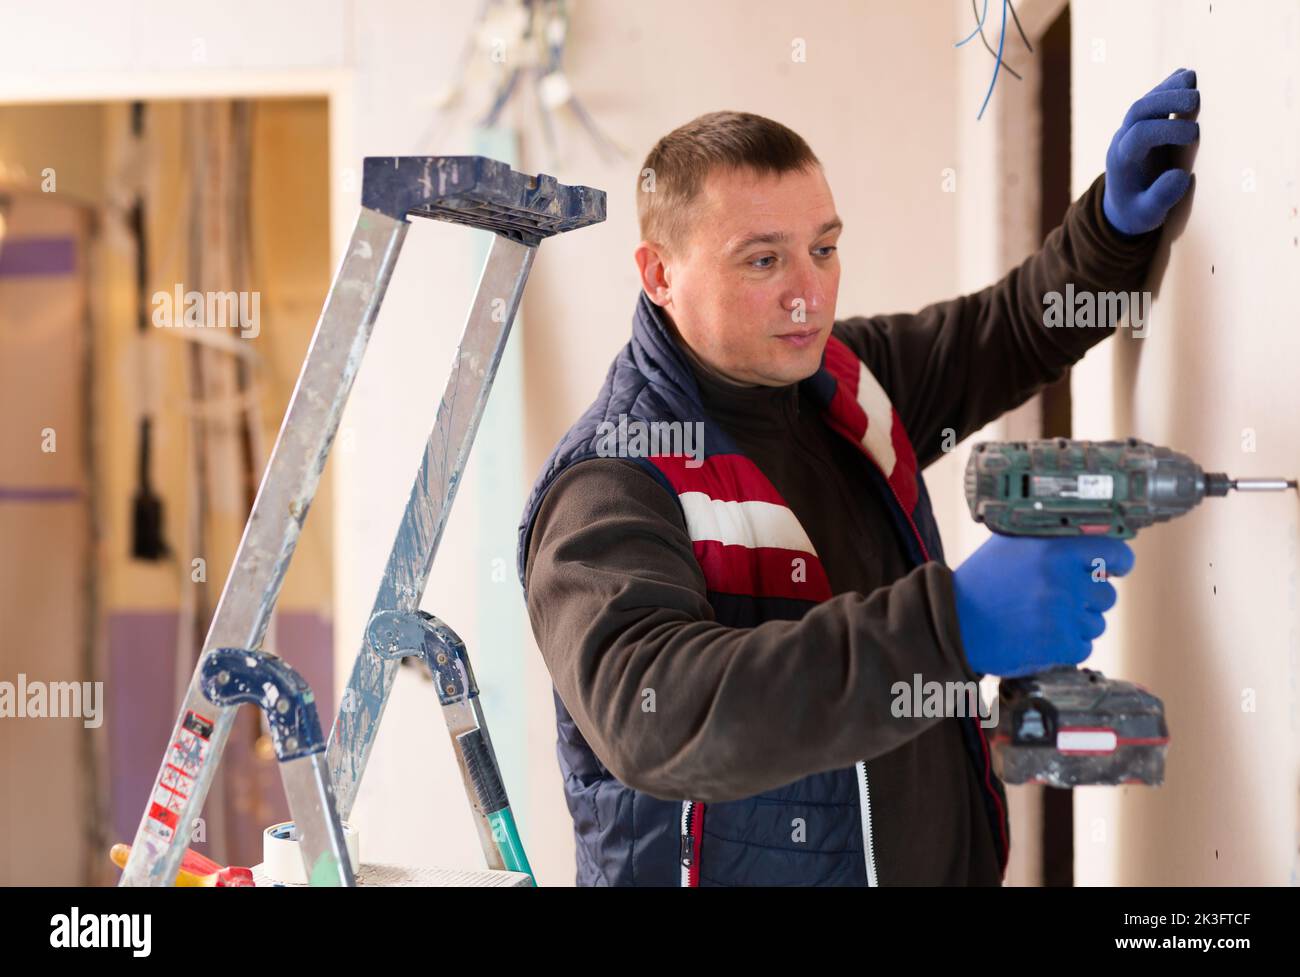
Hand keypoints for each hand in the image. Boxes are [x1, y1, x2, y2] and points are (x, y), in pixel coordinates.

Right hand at [952, 535, 1134, 677]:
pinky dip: (1064, 647)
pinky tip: (1038, 636)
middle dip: (1086, 599)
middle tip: (1053, 599)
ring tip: (1040, 618)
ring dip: (1074, 624)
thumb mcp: (1013, 544)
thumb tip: (1096, 540)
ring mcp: (1063, 612)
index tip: (1110, 569)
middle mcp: (1063, 578)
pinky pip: (1083, 647)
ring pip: (1096, 623)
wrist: (954, 621)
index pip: (1117, 553)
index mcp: (1056, 548)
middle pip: (1106, 594)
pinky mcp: (1059, 643)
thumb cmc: (983, 581)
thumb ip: (1054, 539)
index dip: (1116, 563)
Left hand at [1102, 67, 1199, 235]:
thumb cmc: (1137, 212)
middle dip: (1165, 101)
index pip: (1138, 136)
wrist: (1123, 206)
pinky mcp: (1144, 123)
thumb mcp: (1147, 215)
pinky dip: (1169, 86)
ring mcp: (1132, 129)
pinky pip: (1154, 99)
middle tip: (1196, 99)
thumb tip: (1181, 177)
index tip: (1194, 134)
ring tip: (1194, 79)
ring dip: (1169, 88)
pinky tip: (1188, 76)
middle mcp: (1123, 140)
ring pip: (1146, 101)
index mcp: (1121, 161)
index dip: (1165, 130)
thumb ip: (1160, 199)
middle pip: (1138, 111)